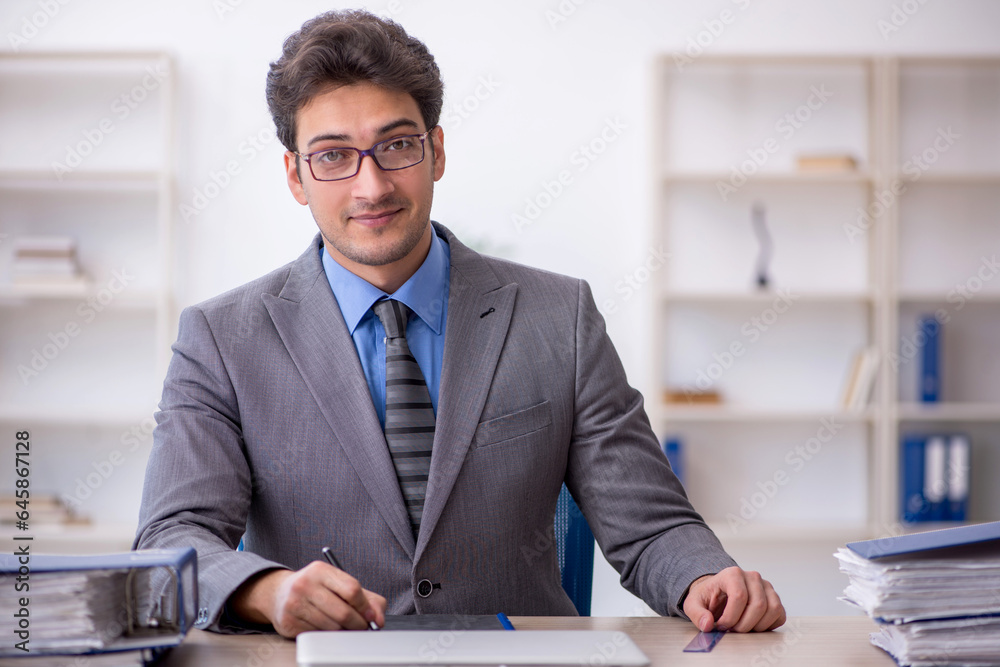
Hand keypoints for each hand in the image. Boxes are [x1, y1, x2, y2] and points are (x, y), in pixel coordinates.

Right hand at [229, 561, 386, 637]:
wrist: (279, 593)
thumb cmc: (316, 589)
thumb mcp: (339, 584)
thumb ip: (366, 598)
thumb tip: (378, 619)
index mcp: (321, 570)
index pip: (351, 589)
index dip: (366, 607)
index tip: (372, 617)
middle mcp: (305, 584)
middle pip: (343, 612)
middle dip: (358, 624)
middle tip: (362, 627)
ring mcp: (294, 603)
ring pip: (331, 627)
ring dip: (343, 632)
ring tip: (344, 627)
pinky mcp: (288, 622)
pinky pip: (318, 635)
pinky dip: (327, 636)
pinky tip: (325, 628)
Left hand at [682, 566, 784, 632]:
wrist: (718, 594)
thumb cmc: (708, 598)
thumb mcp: (693, 604)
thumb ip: (697, 614)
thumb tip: (707, 624)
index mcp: (732, 574)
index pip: (740, 596)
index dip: (731, 617)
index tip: (722, 626)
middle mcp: (752, 577)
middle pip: (758, 605)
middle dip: (744, 625)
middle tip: (732, 629)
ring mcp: (766, 587)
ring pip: (772, 609)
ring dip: (757, 626)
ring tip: (742, 627)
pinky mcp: (774, 598)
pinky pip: (780, 615)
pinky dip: (768, 625)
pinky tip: (753, 626)